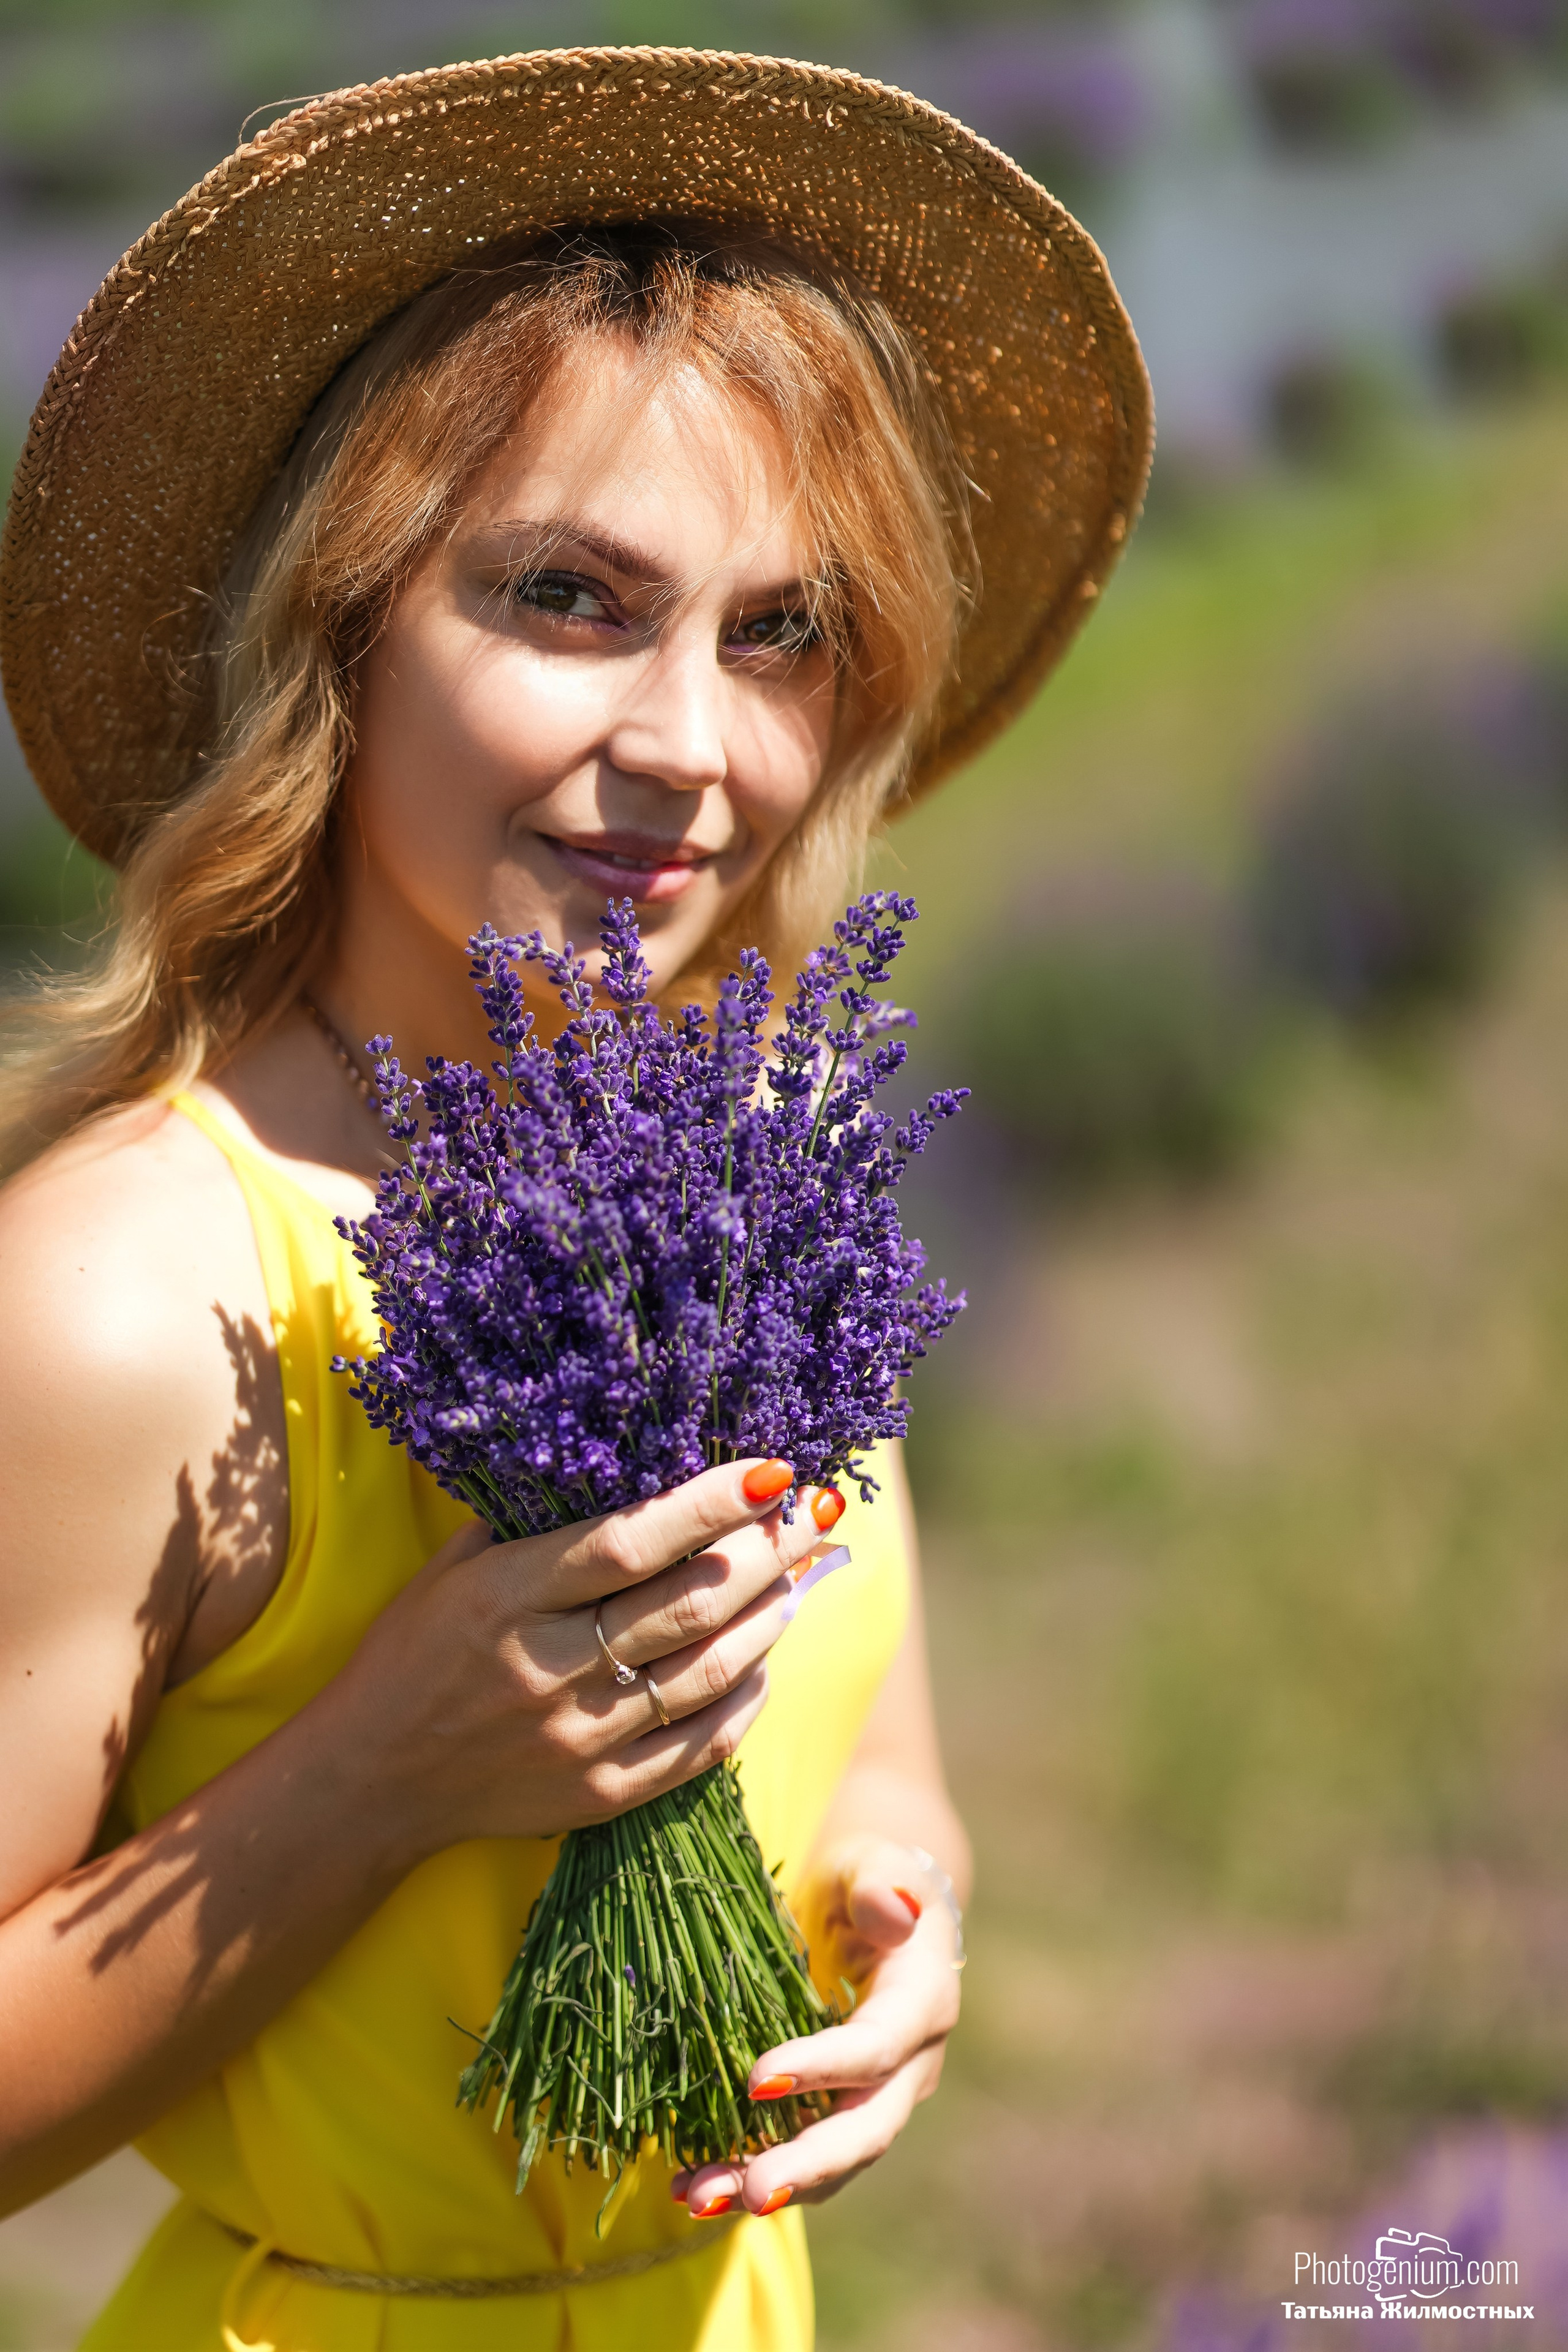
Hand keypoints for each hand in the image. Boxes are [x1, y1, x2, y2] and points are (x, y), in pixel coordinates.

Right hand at [324, 1462, 843, 1868]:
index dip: (708, 1504)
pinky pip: (699, 1746)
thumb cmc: (414, 1653)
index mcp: (505, 1599)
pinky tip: (766, 1658)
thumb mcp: (452, 1569)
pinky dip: (745, 1698)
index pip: (628, 1543)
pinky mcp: (598, 1795)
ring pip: (705, 1671)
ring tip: (801, 1574)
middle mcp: (545, 1669)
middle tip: (814, 1510)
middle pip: (684, 1604)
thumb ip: (530, 1519)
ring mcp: (577, 1740)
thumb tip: (625, 1456)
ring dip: (769, 1617)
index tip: (770, 1469)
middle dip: (765, 1551)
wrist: (369, 1779)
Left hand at [671, 1834, 962, 2218]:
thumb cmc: (867, 1878)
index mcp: (922, 2004)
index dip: (823, 2067)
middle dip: (807, 2166)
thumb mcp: (874, 1863)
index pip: (877, 2048)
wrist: (870, 1912)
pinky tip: (689, 2185)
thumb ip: (879, 1884)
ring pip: (829, 2162)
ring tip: (695, 2197)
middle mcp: (908, 2068)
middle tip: (750, 2191)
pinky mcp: (834, 2113)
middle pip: (865, 2130)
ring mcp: (873, 2099)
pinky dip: (746, 2174)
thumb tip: (895, 1910)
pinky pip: (797, 2156)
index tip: (756, 2081)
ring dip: (763, 2183)